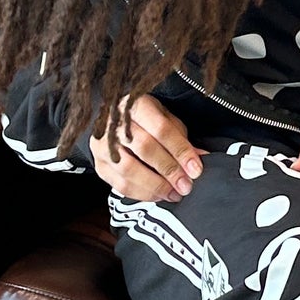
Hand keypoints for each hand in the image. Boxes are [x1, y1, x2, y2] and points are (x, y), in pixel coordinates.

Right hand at [88, 94, 202, 201]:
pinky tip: (158, 195)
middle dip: (169, 170)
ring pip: (129, 169)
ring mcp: (102, 145)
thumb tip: (200, 158)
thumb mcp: (164, 118)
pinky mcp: (99, 165)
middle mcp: (114, 123)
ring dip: (155, 186)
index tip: (195, 168)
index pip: (160, 128)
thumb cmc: (143, 118)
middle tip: (186, 185)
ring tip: (174, 193)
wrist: (111, 120)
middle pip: (144, 148)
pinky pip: (120, 184)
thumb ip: (180, 138)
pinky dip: (142, 193)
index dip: (180, 150)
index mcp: (135, 105)